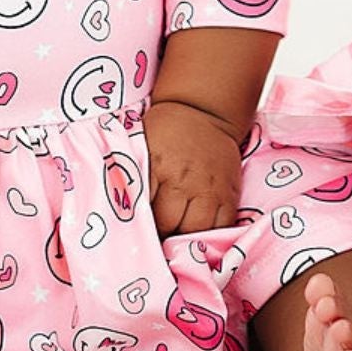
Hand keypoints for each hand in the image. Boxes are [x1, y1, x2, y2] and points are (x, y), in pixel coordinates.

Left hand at [142, 100, 242, 237]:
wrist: (203, 111)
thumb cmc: (165, 131)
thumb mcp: (141, 146)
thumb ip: (133, 177)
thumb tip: (121, 213)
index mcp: (157, 166)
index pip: (144, 212)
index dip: (138, 227)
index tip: (135, 234)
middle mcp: (185, 179)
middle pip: (170, 226)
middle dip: (160, 236)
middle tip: (153, 238)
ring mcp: (211, 188)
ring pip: (197, 231)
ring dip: (184, 239)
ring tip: (174, 238)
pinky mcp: (230, 193)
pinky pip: (222, 227)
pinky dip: (209, 236)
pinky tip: (197, 233)